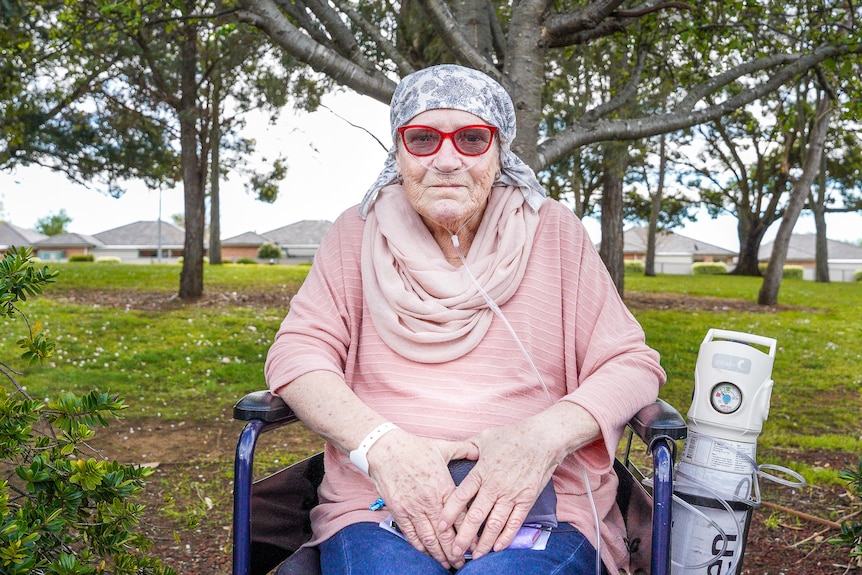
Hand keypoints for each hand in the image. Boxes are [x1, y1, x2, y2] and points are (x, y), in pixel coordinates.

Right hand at [366, 430, 478, 568]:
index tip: (476, 546)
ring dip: (439, 554)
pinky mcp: (399, 511)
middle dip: (455, 551)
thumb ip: (463, 450)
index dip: (469, 534)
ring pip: (429, 538)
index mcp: (445, 487)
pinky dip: (419, 547)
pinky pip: (411, 534)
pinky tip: (426, 554)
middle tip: (462, 563)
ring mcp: (414, 508)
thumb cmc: (413, 448)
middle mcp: (431, 501)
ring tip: (447, 564)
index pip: (461, 517)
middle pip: (446, 534)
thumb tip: (478, 449)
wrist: (385, 449)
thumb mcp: (442, 447)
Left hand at [438, 419, 563, 559]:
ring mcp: (511, 494)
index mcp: (480, 471)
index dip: (449, 514)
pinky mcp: (526, 499)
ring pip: (494, 524)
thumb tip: (457, 449)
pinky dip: (506, 537)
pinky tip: (497, 548)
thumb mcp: (485, 437)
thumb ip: (468, 447)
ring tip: (475, 556)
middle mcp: (494, 486)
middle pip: (475, 517)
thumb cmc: (513, 435)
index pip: (460, 497)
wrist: (543, 438)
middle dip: (463, 537)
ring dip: (483, 543)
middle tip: (454, 551)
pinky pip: (514, 523)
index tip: (440, 526)